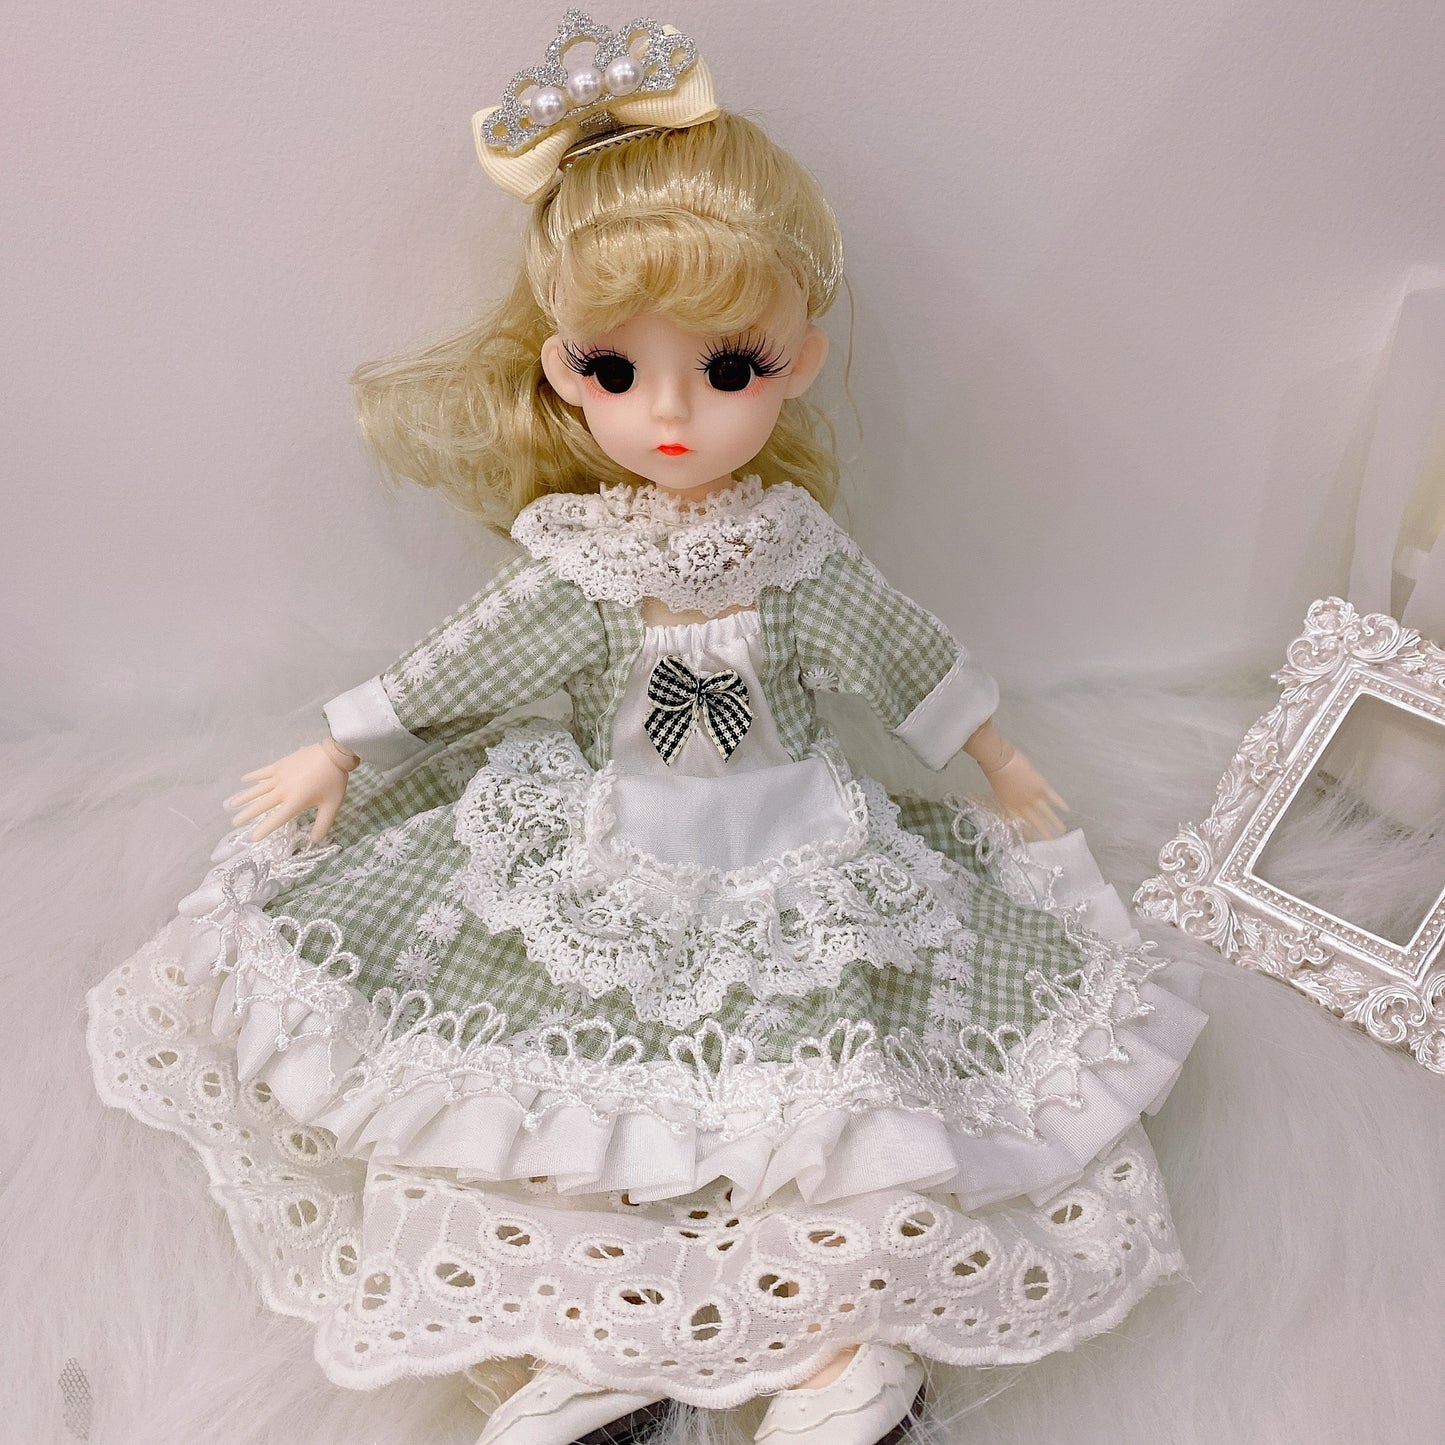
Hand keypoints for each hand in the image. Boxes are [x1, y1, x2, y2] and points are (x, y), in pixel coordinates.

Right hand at [226, 739, 356, 842]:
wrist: (334, 754)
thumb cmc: (334, 781)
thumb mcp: (332, 806)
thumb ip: (322, 824)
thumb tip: (315, 841)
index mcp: (295, 802)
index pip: (276, 820)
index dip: (264, 829)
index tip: (252, 838)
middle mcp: (283, 791)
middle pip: (261, 805)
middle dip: (247, 815)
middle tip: (234, 823)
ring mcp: (279, 776)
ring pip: (258, 789)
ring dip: (244, 797)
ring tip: (231, 804)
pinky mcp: (280, 765)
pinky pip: (263, 772)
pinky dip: (253, 776)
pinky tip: (243, 780)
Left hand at [983, 751, 1068, 840]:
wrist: (999, 761)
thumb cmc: (994, 771)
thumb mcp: (998, 790)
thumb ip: (1008, 797)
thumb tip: (1014, 798)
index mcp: (1010, 807)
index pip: (1019, 824)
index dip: (1026, 833)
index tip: (1033, 841)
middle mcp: (1022, 806)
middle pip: (1035, 822)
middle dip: (1044, 833)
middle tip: (1052, 842)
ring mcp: (1033, 797)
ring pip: (1047, 813)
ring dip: (1055, 822)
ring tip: (1063, 830)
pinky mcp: (1041, 787)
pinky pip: (1053, 798)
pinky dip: (1060, 804)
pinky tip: (1067, 810)